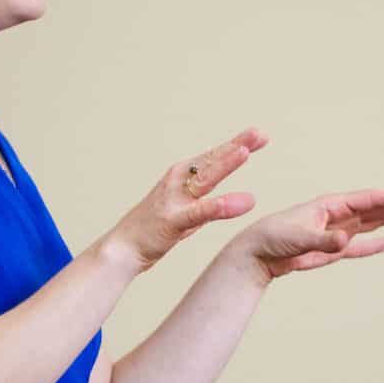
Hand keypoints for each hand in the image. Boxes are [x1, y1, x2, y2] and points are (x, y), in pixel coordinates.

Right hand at [107, 127, 267, 273]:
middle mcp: (177, 182)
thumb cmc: (154, 230)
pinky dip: (216, 206)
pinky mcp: (171, 221)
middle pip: (211, 161)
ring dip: (224, 164)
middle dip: (236, 146)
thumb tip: (243, 201)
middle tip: (260, 133)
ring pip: (204, 179)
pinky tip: (237, 202)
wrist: (122, 249)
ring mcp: (173, 200)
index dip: (237, 145)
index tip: (261, 136)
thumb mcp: (188, 215)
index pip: (214, 157)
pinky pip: (197, 213)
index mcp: (182, 177)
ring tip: (246, 153)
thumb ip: (211, 204)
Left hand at [228, 188, 383, 282]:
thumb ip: (324, 241)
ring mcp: (335, 232)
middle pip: (377, 208)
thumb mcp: (298, 239)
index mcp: (331, 205)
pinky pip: (359, 246)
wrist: (254, 253)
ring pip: (372, 223)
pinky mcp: (330, 250)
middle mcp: (336, 215)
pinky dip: (375, 244)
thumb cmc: (272, 238)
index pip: (372, 200)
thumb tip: (346, 241)